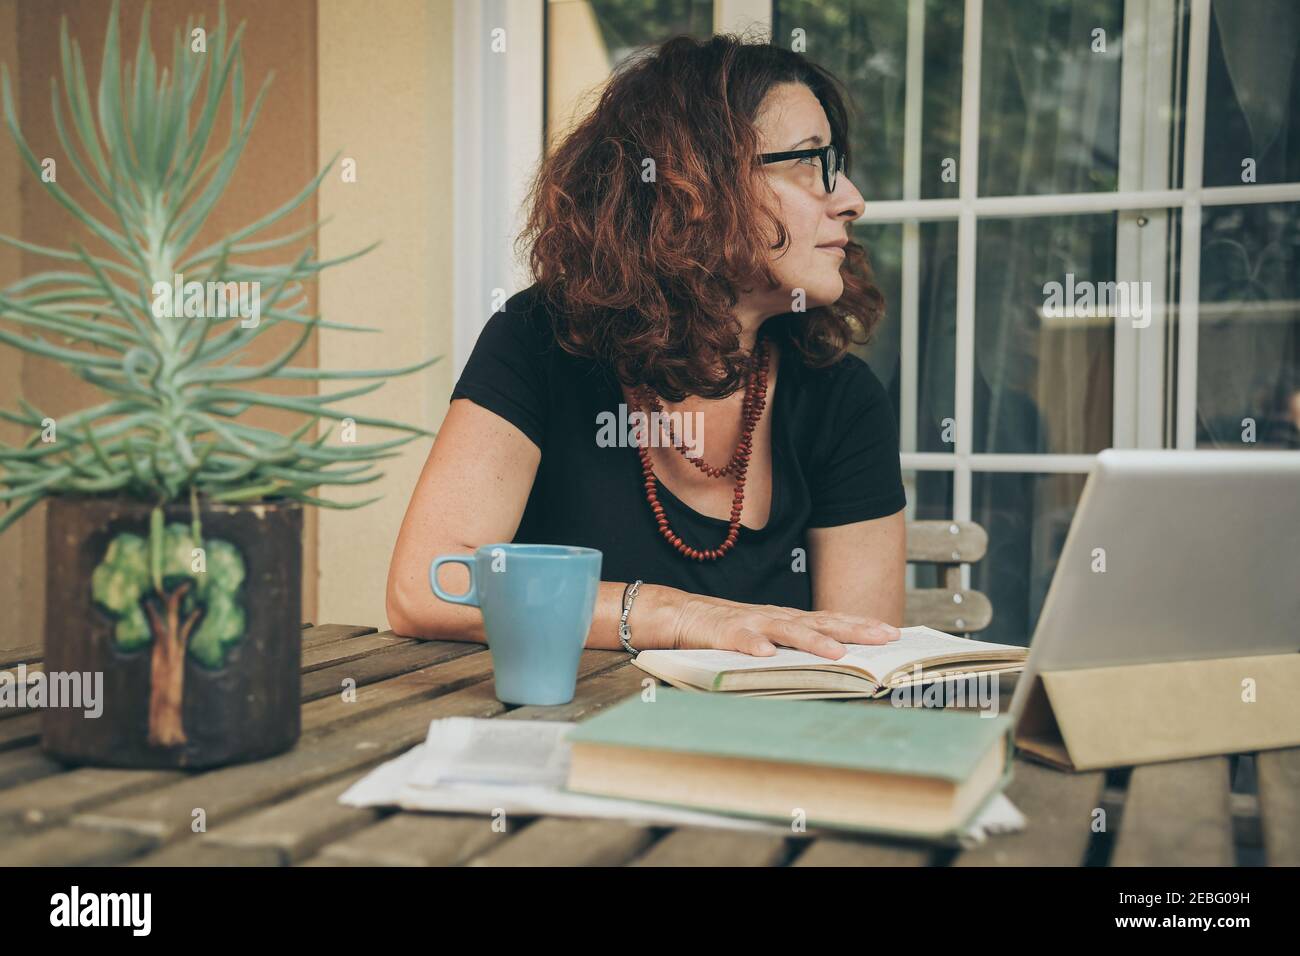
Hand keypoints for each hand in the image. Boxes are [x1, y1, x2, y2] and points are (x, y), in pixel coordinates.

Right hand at [668, 595, 900, 658]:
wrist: (679, 615)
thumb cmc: (726, 631)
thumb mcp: (766, 639)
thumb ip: (793, 648)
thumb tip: (832, 664)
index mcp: (787, 620)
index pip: (830, 620)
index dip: (860, 625)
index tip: (892, 632)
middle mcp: (775, 618)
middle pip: (820, 622)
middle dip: (853, 629)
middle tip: (884, 637)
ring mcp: (750, 623)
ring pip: (786, 631)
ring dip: (812, 642)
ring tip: (837, 653)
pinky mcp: (722, 632)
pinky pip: (739, 639)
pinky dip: (753, 645)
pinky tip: (766, 654)